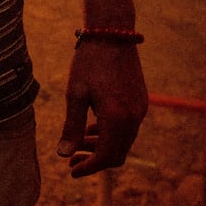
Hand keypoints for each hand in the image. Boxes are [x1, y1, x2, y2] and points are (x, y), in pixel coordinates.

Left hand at [57, 39, 147, 176]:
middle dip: (95, 160)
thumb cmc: (89, 62)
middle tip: (72, 159)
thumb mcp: (75, 93)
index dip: (89, 167)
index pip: (106, 156)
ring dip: (103, 147)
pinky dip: (111, 134)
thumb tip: (64, 155)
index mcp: (117, 117)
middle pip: (117, 154)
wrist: (112, 34)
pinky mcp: (141, 102)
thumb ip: (72, 126)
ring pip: (124, 142)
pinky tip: (93, 128)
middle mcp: (134, 117)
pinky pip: (128, 128)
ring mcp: (140, 110)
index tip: (72, 171)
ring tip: (79, 143)